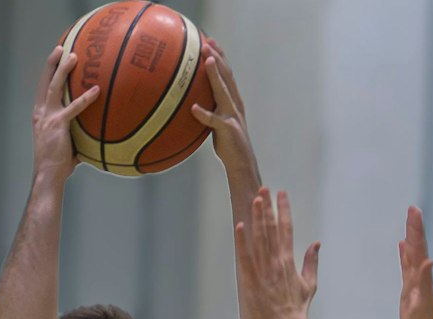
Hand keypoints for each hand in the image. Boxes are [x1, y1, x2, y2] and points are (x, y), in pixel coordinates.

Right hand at [32, 45, 100, 188]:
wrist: (48, 175)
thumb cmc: (58, 164)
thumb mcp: (65, 143)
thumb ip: (77, 133)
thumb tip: (96, 133)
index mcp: (39, 115)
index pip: (42, 89)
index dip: (47, 73)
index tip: (54, 58)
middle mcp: (40, 113)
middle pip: (44, 82)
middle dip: (51, 63)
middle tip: (61, 48)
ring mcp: (48, 117)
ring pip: (54, 87)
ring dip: (63, 70)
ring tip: (73, 56)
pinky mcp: (58, 125)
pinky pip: (74, 108)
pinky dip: (86, 98)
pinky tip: (97, 90)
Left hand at [190, 39, 257, 184]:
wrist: (241, 163)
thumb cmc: (227, 144)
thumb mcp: (217, 123)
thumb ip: (209, 109)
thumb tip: (191, 102)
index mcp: (232, 100)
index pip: (226, 74)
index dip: (219, 56)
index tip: (209, 41)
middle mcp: (234, 104)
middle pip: (227, 75)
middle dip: (217, 57)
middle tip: (206, 42)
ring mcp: (233, 115)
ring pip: (223, 91)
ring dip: (215, 75)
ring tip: (206, 61)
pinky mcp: (228, 130)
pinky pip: (214, 121)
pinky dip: (204, 114)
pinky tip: (194, 108)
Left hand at [235, 189, 319, 318]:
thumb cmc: (297, 308)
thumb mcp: (309, 284)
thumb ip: (311, 262)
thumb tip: (316, 244)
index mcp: (289, 260)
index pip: (287, 228)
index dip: (284, 209)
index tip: (282, 193)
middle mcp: (276, 261)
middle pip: (272, 228)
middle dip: (268, 207)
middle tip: (264, 189)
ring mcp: (263, 270)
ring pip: (259, 238)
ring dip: (257, 218)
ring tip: (255, 199)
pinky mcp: (250, 280)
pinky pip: (245, 257)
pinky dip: (242, 241)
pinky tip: (240, 226)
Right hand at [398, 206, 432, 318]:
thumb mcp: (422, 305)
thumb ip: (425, 282)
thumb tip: (428, 260)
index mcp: (421, 277)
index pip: (418, 248)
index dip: (416, 230)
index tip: (414, 211)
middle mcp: (419, 276)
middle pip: (416, 246)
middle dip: (414, 227)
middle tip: (412, 208)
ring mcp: (414, 282)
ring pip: (411, 254)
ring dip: (410, 237)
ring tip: (408, 222)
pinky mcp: (409, 289)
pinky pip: (405, 266)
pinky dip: (404, 254)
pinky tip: (402, 247)